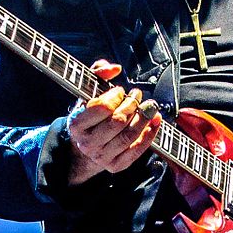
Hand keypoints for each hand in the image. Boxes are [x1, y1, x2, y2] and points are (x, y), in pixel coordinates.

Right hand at [67, 61, 162, 184]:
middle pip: (118, 122)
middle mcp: (88, 143)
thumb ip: (98, 74)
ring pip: (129, 136)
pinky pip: (137, 150)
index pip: (101, 108)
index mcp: (77, 125)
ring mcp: (102, 157)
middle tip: (137, 96)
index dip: (115, 96)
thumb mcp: (87, 92)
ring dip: (144, 118)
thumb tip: (114, 68)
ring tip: (150, 107)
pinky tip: (155, 121)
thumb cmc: (89, 115)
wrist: (87, 145)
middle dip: (132, 105)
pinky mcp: (117, 165)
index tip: (120, 91)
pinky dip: (150, 134)